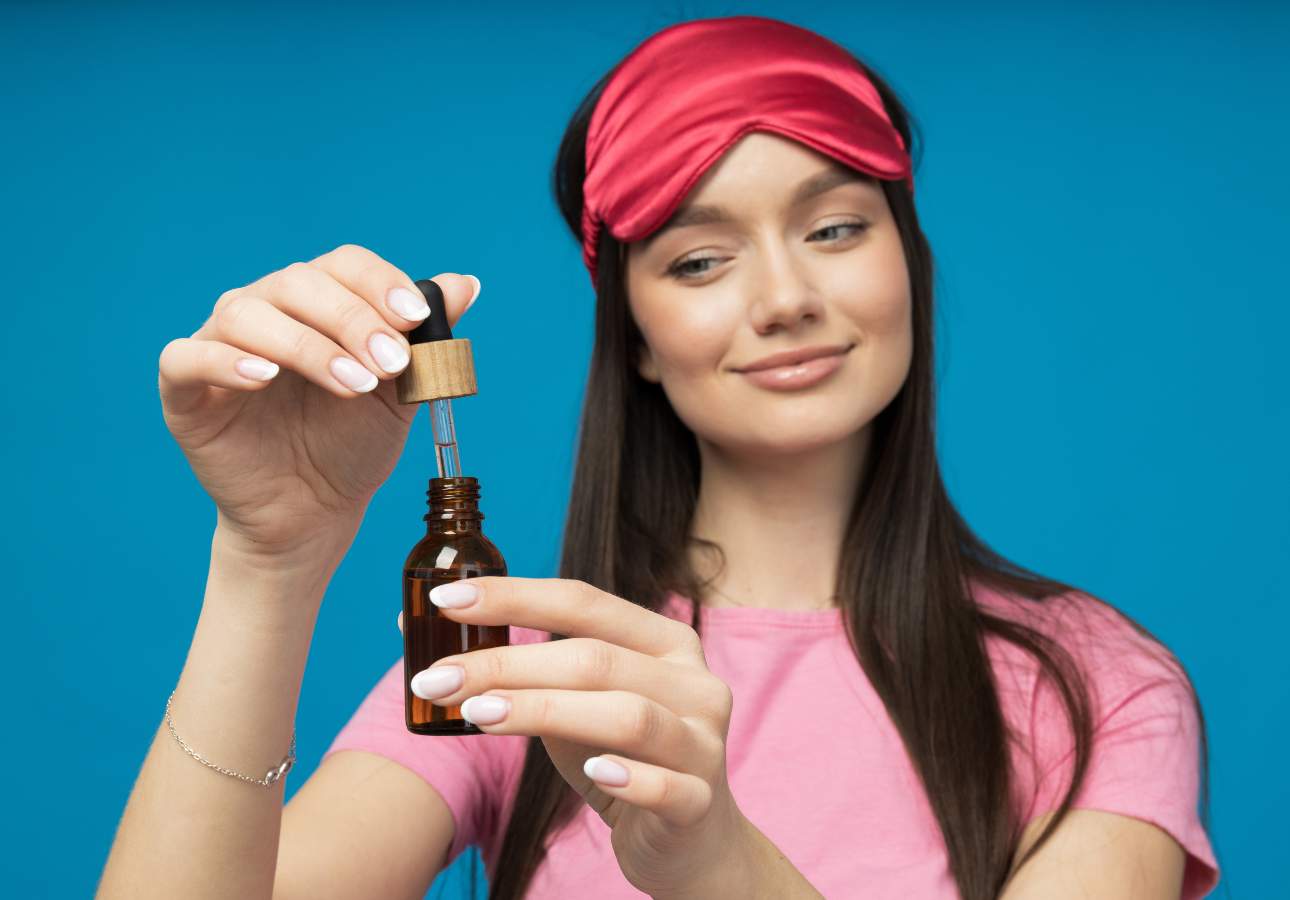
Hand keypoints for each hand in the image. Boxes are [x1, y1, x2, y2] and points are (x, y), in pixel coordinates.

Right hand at [158, 244, 478, 566]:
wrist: (315, 512)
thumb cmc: (353, 444)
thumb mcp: (401, 393)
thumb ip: (427, 340)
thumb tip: (465, 283)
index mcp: (316, 302)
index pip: (342, 265)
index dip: (379, 283)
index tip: (415, 318)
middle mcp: (264, 310)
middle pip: (298, 283)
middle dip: (352, 319)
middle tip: (390, 364)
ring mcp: (218, 345)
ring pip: (246, 315)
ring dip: (305, 345)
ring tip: (351, 384)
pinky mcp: (184, 390)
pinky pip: (185, 358)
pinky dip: (224, 362)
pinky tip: (264, 379)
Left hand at [398, 577, 765, 897]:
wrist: (690, 840)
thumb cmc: (621, 757)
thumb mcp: (574, 705)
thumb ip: (521, 670)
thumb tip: (417, 627)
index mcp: (664, 642)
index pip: (584, 602)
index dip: (514, 596)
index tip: (445, 600)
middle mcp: (693, 681)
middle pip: (595, 659)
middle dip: (507, 665)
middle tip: (437, 681)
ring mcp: (703, 741)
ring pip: (627, 714)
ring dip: (544, 710)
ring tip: (477, 715)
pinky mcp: (701, 802)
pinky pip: (666, 785)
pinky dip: (627, 776)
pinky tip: (591, 773)